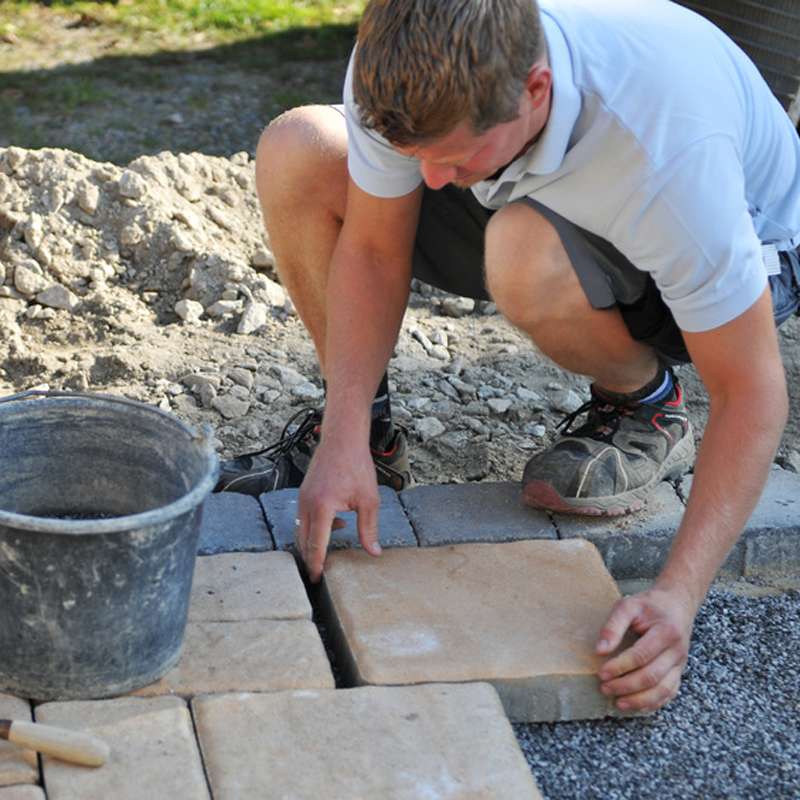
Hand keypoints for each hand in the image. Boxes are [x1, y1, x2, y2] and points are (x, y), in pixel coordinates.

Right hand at [293, 436, 382, 581]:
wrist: (343, 440)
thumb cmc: (356, 466)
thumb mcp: (368, 500)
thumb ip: (369, 529)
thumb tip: (374, 552)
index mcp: (321, 508)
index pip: (315, 545)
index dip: (316, 564)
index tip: (317, 579)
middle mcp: (306, 504)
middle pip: (302, 540)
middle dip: (310, 558)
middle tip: (318, 572)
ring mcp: (302, 497)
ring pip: (300, 529)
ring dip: (311, 542)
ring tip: (328, 549)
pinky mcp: (304, 492)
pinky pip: (302, 517)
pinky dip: (313, 527)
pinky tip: (335, 523)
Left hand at [596, 585, 696, 712]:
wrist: (676, 604)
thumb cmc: (648, 605)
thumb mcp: (628, 606)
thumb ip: (613, 626)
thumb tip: (600, 651)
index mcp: (666, 631)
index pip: (641, 656)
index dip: (620, 666)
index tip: (601, 673)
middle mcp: (677, 650)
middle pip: (652, 676)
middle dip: (626, 686)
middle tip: (605, 688)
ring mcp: (680, 663)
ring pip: (663, 689)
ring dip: (640, 699)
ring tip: (618, 703)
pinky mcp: (679, 671)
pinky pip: (670, 692)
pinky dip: (654, 703)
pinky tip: (637, 707)